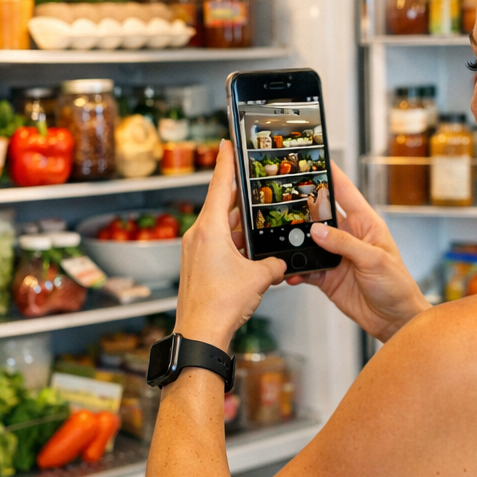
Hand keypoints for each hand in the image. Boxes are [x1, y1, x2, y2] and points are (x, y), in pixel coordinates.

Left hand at [175, 146, 285, 350]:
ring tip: (257, 214)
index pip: (218, 184)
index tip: (227, 143)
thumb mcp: (259, 279)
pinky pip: (219, 243)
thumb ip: (274, 264)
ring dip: (238, 221)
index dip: (226, 161)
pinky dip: (234, 240)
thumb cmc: (220, 306)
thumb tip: (280, 263)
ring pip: (220, 225)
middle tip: (250, 176)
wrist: (200, 334)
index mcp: (208, 230)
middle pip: (220, 203)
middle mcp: (198, 236)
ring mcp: (196, 250)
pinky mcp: (198, 265)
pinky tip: (250, 245)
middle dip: (237, 191)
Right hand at [287, 162, 429, 341]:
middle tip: (283, 202)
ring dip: (296, 243)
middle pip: (321, 215)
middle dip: (303, 208)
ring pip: (309, 242)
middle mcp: (349, 236)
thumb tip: (318, 230)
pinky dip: (296, 270)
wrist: (394, 319)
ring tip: (282, 241)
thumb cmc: (397, 286)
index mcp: (365, 224)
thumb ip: (345, 243)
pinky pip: (306, 268)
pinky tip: (290, 271)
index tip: (316, 159)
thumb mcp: (374, 259)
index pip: (346, 192)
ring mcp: (336, 256)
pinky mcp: (328, 276)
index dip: (331, 174)